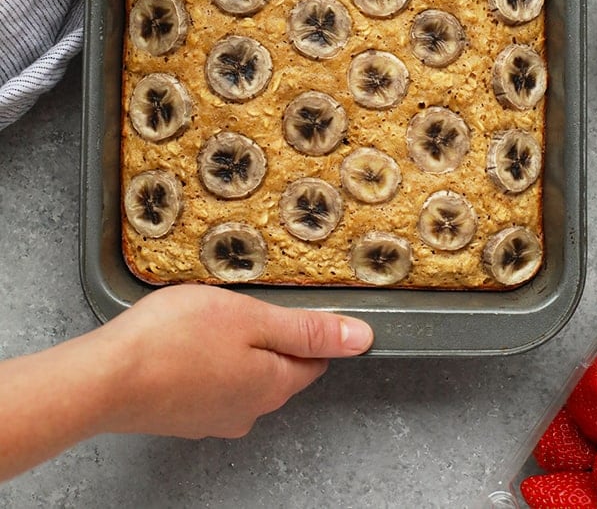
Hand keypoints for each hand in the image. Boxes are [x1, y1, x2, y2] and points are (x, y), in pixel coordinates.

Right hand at [97, 285, 373, 437]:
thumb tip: (361, 339)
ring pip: (242, 377)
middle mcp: (248, 411)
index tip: (298, 308)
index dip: (312, 331)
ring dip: (236, 350)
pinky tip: (187, 342)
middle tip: (248, 305)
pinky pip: (209, 385)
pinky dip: (206, 363)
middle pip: (278, 370)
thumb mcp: (252, 318)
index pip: (314, 361)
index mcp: (273, 385)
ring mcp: (212, 419)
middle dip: (271, 338)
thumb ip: (306, 330)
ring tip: (214, 319)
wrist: (107, 377)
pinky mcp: (181, 416)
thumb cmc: (176, 339)